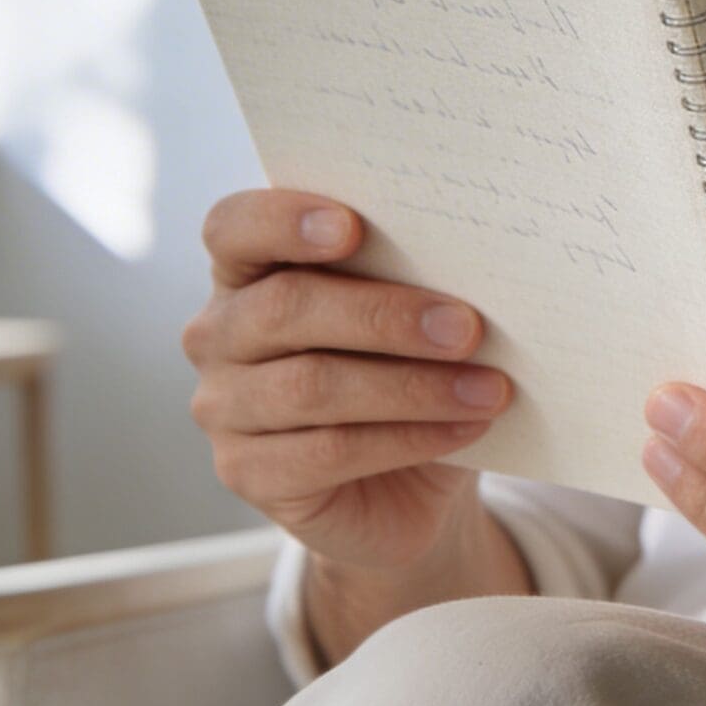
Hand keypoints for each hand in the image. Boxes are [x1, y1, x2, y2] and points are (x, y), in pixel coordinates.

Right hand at [183, 189, 512, 573]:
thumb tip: (470, 262)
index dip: (283, 221)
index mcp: (248, 271)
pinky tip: (465, 428)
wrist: (406, 483)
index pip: (234, 227)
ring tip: (487, 388)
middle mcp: (219, 335)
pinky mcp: (247, 473)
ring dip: (413, 386)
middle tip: (467, 328)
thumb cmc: (404, 370)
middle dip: (383, 316)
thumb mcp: (407, 318)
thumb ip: (410, 280)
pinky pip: (330, 451)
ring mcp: (224, 408)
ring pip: (311, 386)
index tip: (353, 226)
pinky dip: (409, 438)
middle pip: (284, 308)